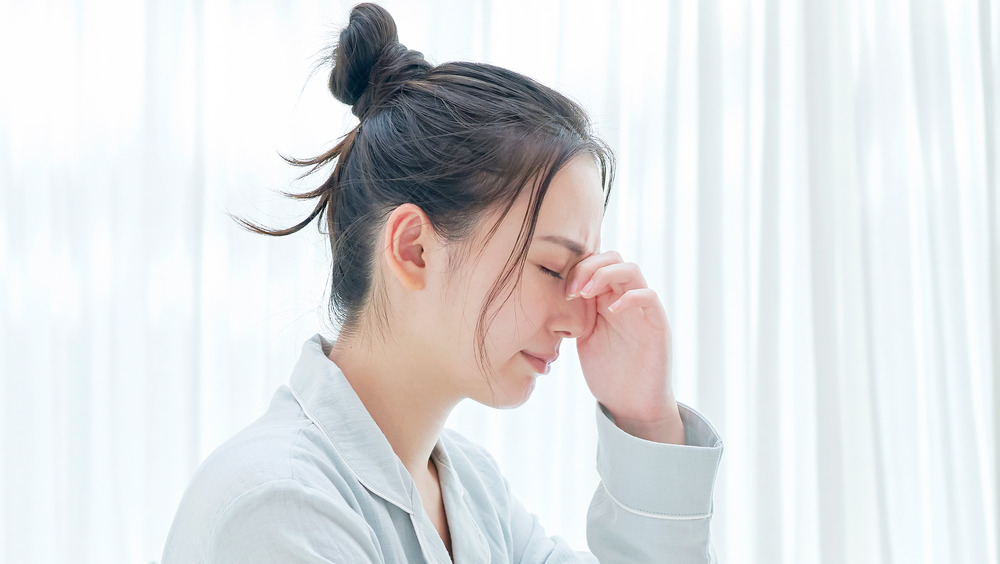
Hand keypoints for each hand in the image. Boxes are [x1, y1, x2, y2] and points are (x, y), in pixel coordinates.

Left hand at [566, 251, 684, 443]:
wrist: (631, 404)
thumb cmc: (607, 373)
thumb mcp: (583, 337)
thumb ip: (575, 313)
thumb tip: (550, 293)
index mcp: (606, 299)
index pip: (596, 263)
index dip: (577, 267)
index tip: (561, 287)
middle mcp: (625, 299)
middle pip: (612, 258)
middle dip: (588, 266)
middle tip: (572, 289)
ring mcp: (642, 310)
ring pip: (630, 270)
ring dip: (605, 274)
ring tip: (587, 293)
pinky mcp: (657, 324)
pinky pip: (648, 296)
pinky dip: (630, 297)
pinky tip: (612, 311)